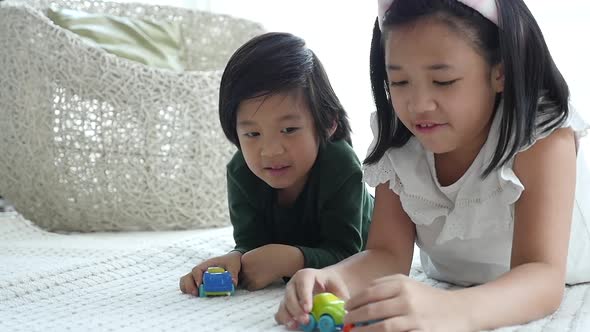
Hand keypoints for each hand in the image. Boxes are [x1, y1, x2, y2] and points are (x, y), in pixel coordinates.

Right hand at [179, 251, 241, 295]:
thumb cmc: (231, 262)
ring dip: (187, 289)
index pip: (196, 270)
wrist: (231, 262)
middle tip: (196, 293)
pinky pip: (188, 287)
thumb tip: (232, 282)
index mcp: (207, 265)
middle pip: (188, 277)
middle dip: (189, 286)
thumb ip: (232, 273)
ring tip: (195, 295)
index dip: (196, 277)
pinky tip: (195, 296)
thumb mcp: (233, 265)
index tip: (200, 285)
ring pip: (185, 281)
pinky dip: (188, 291)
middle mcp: (200, 271)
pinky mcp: (199, 283)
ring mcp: (198, 277)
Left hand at [240, 244, 303, 290]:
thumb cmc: (273, 254)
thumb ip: (249, 260)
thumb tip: (244, 269)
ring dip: (249, 282)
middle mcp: (244, 268)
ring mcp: (249, 276)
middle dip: (244, 277)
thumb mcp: (257, 253)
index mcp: (244, 259)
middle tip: (255, 275)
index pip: (238, 268)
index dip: (244, 270)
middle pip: (240, 276)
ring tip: (260, 277)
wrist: (284, 259)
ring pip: (244, 283)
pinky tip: (262, 280)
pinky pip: (251, 288)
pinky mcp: (256, 284)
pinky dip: (255, 286)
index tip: (252, 269)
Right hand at [274, 267, 348, 329]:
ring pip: (284, 304)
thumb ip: (340, 300)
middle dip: (296, 309)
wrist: (326, 284)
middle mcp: (294, 283)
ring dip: (289, 316)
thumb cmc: (332, 286)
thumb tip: (341, 313)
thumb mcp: (339, 289)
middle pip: (290, 295)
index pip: (303, 283)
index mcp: (307, 275)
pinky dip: (285, 319)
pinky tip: (292, 325)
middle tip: (306, 320)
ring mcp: (288, 294)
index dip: (304, 296)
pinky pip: (280, 312)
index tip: (308, 309)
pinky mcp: (285, 304)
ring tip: (296, 325)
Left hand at [344, 274, 468, 331]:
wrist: (460, 310)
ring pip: (383, 327)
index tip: (345, 308)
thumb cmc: (428, 298)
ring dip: (364, 331)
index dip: (354, 302)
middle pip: (373, 310)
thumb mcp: (408, 284)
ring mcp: (415, 318)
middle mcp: (407, 300)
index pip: (370, 292)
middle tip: (345, 322)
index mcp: (402, 284)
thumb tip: (359, 296)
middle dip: (354, 317)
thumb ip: (385, 285)